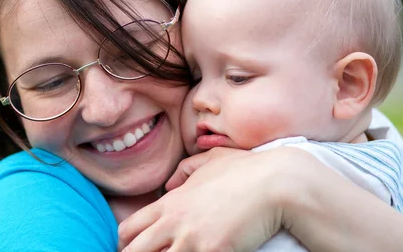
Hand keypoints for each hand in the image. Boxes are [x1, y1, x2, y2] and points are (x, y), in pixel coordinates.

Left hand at [118, 147, 307, 251]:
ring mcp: (191, 240)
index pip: (128, 229)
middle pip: (133, 251)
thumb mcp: (210, 160)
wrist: (276, 183)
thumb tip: (170, 184)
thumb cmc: (246, 170)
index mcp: (170, 203)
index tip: (134, 249)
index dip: (126, 244)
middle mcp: (173, 223)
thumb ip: (185, 170)